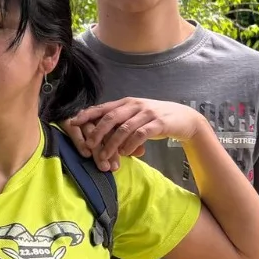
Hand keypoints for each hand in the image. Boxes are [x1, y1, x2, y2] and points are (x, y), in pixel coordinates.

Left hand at [64, 97, 205, 170]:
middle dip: (97, 132)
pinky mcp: (158, 123)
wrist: (185, 119)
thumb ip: (119, 121)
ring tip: (105, 156)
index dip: (87, 115)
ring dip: (112, 144)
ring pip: (124, 128)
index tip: (73, 123)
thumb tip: (95, 132)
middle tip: (88, 145)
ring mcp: (147, 113)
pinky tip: (125, 153)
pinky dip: (130, 145)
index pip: (103, 107)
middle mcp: (135, 105)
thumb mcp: (135, 116)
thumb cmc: (155, 119)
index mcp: (126, 103)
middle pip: (110, 117)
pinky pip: (140, 135)